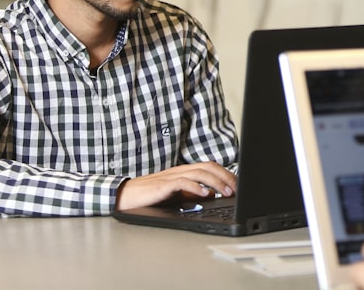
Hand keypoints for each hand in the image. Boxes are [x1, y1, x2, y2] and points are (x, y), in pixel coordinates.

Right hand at [115, 161, 237, 210]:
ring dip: (216, 182)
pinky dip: (196, 187)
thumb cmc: (150, 196)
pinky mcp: (163, 185)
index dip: (225, 173)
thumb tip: (212, 195)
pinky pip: (183, 182)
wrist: (126, 196)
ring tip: (226, 192)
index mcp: (184, 171)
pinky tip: (206, 194)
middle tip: (237, 188)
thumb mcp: (176, 195)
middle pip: (207, 167)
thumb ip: (193, 194)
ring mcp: (171, 176)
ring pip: (199, 173)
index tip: (237, 184)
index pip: (209, 167)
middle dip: (225, 176)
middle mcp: (179, 170)